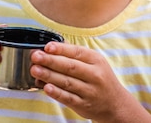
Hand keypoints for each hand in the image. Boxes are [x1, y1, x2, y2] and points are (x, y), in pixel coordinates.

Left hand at [30, 42, 150, 121]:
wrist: (115, 104)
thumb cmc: (101, 79)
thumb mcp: (95, 62)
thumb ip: (77, 53)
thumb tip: (55, 43)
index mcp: (96, 60)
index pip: (77, 52)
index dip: (61, 49)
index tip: (47, 46)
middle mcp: (95, 75)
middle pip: (70, 66)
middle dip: (50, 60)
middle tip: (35, 56)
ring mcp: (89, 91)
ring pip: (67, 82)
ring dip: (49, 75)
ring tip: (35, 70)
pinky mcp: (84, 105)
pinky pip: (68, 98)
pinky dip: (56, 93)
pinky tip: (46, 87)